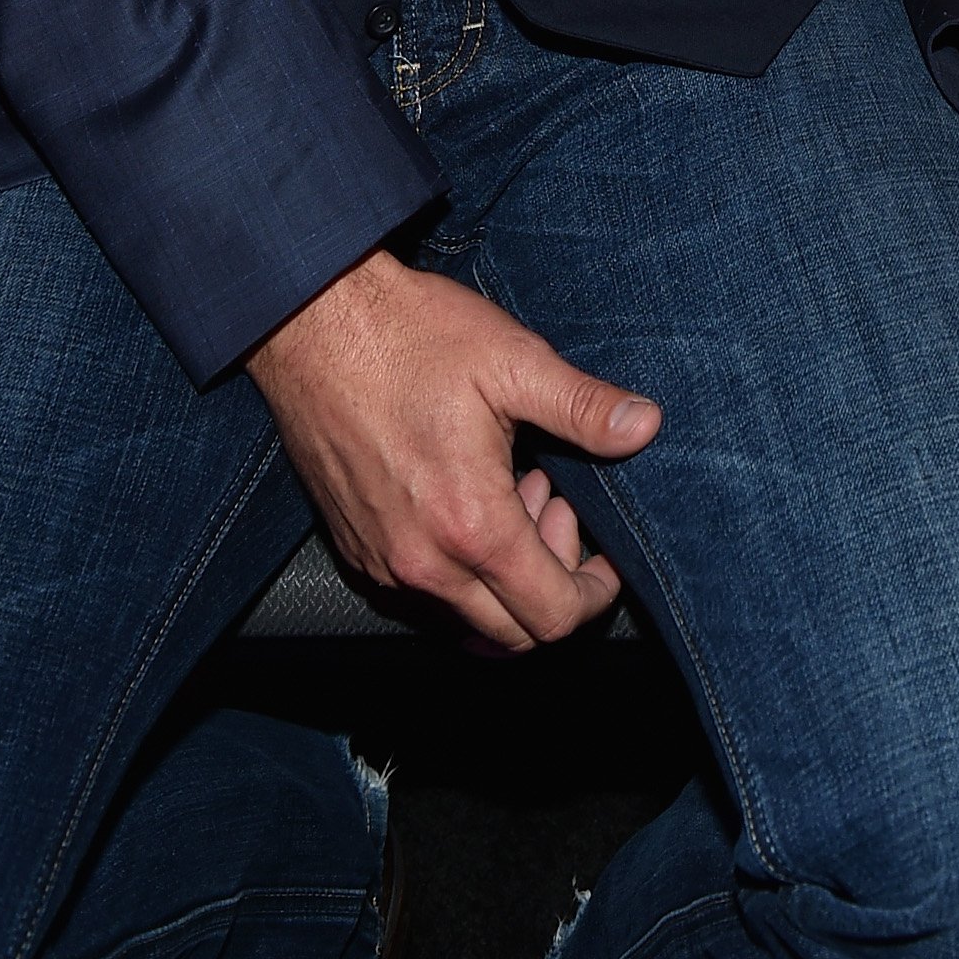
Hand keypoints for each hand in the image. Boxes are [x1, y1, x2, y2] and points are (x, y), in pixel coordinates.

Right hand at [246, 249, 660, 650]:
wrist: (312, 323)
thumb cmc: (412, 336)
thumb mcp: (512, 360)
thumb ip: (583, 406)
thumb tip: (646, 427)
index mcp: (471, 525)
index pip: (552, 616)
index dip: (594, 593)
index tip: (604, 551)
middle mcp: (422, 564)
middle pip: (511, 636)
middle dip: (551, 584)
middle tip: (555, 502)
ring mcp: (381, 562)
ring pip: (464, 621)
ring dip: (503, 579)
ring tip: (512, 492)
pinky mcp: (354, 548)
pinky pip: (421, 597)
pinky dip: (458, 570)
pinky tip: (464, 498)